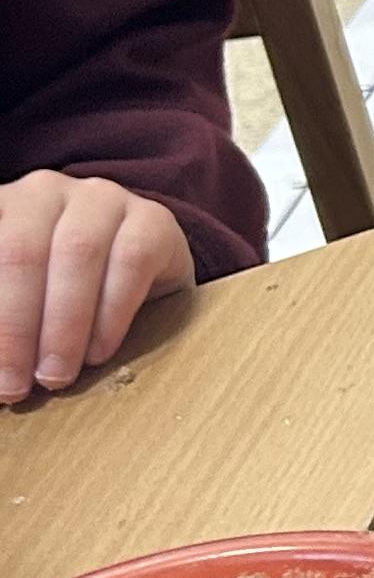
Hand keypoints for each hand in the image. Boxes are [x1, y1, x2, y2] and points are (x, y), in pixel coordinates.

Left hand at [0, 173, 195, 404]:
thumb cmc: (56, 297)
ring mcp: (102, 199)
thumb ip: (6, 320)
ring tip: (56, 375)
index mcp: (2, 208)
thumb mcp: (18, 302)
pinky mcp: (153, 219)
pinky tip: (99, 352)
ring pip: (78, 252)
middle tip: (16, 385)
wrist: (138, 276)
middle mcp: (44, 192)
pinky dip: (112, 314)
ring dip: (64, 324)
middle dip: (15, 325)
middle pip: (22, 251)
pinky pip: (132, 261)